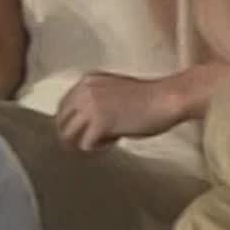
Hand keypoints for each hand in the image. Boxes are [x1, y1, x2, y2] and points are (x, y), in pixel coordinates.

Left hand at [55, 72, 183, 151]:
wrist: (168, 98)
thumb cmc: (150, 98)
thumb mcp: (114, 91)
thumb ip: (96, 102)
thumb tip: (85, 123)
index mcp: (87, 81)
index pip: (63, 106)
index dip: (71, 122)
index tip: (80, 132)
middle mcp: (84, 91)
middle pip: (61, 121)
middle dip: (72, 135)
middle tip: (87, 144)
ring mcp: (90, 107)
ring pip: (68, 135)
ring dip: (83, 142)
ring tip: (101, 143)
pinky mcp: (99, 123)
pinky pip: (86, 144)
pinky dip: (98, 147)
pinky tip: (113, 142)